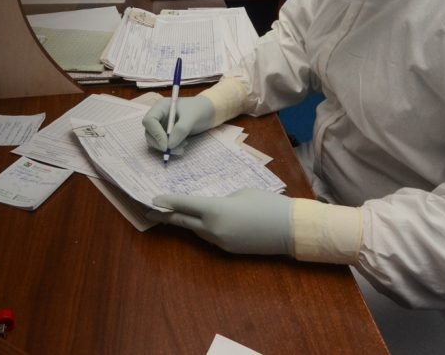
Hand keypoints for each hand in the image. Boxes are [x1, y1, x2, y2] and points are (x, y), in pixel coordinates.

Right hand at [142, 96, 216, 154]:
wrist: (209, 112)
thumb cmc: (200, 109)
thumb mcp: (191, 118)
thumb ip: (180, 130)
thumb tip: (169, 145)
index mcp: (161, 107)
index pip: (149, 121)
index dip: (155, 134)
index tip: (166, 145)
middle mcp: (159, 116)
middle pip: (149, 133)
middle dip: (160, 144)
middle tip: (174, 151)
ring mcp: (162, 126)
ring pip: (155, 141)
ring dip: (167, 148)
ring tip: (183, 147)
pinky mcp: (167, 134)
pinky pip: (163, 144)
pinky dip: (172, 148)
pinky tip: (184, 145)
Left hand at [150, 189, 291, 254]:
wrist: (291, 230)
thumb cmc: (269, 204)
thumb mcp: (242, 193)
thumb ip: (223, 200)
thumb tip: (214, 208)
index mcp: (216, 210)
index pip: (185, 205)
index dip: (168, 202)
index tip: (153, 200)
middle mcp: (213, 229)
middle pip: (185, 222)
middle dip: (168, 216)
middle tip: (153, 212)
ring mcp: (221, 242)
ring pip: (197, 231)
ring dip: (187, 222)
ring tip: (174, 215)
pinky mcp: (230, 251)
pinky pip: (211, 238)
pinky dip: (203, 229)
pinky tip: (201, 224)